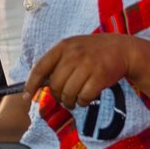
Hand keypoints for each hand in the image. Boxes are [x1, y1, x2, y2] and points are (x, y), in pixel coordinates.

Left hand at [25, 34, 140, 108]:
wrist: (123, 49)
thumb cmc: (93, 52)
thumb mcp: (73, 49)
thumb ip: (57, 63)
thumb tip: (38, 85)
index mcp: (63, 46)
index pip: (40, 67)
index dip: (31, 83)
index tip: (27, 95)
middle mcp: (74, 54)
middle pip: (55, 85)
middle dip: (57, 96)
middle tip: (64, 97)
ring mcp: (87, 65)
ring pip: (68, 94)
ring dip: (70, 102)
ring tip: (75, 99)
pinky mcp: (100, 76)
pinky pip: (83, 97)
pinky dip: (83, 102)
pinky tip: (86, 98)